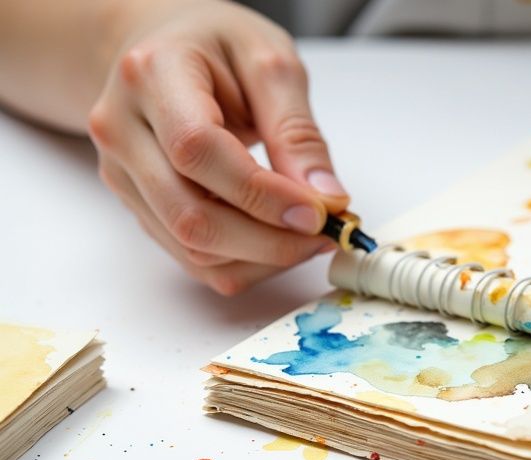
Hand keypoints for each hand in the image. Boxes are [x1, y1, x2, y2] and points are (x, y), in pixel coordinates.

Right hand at [87, 1, 347, 294]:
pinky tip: (279, 240)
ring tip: (310, 235)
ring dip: (262, 258)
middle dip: (270, 240)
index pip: (198, 152)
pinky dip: (245, 263)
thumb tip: (325, 196)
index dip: (262, 194)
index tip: (319, 211)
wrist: (162, 47)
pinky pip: (192, 259)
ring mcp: (123, 174)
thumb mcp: (270, 62)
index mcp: (151, 76)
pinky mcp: (138, 206)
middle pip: (191, 216)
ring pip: (192, 249)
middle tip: (328, 233)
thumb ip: (297, 130)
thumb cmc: (216, 47)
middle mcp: (122, 130)